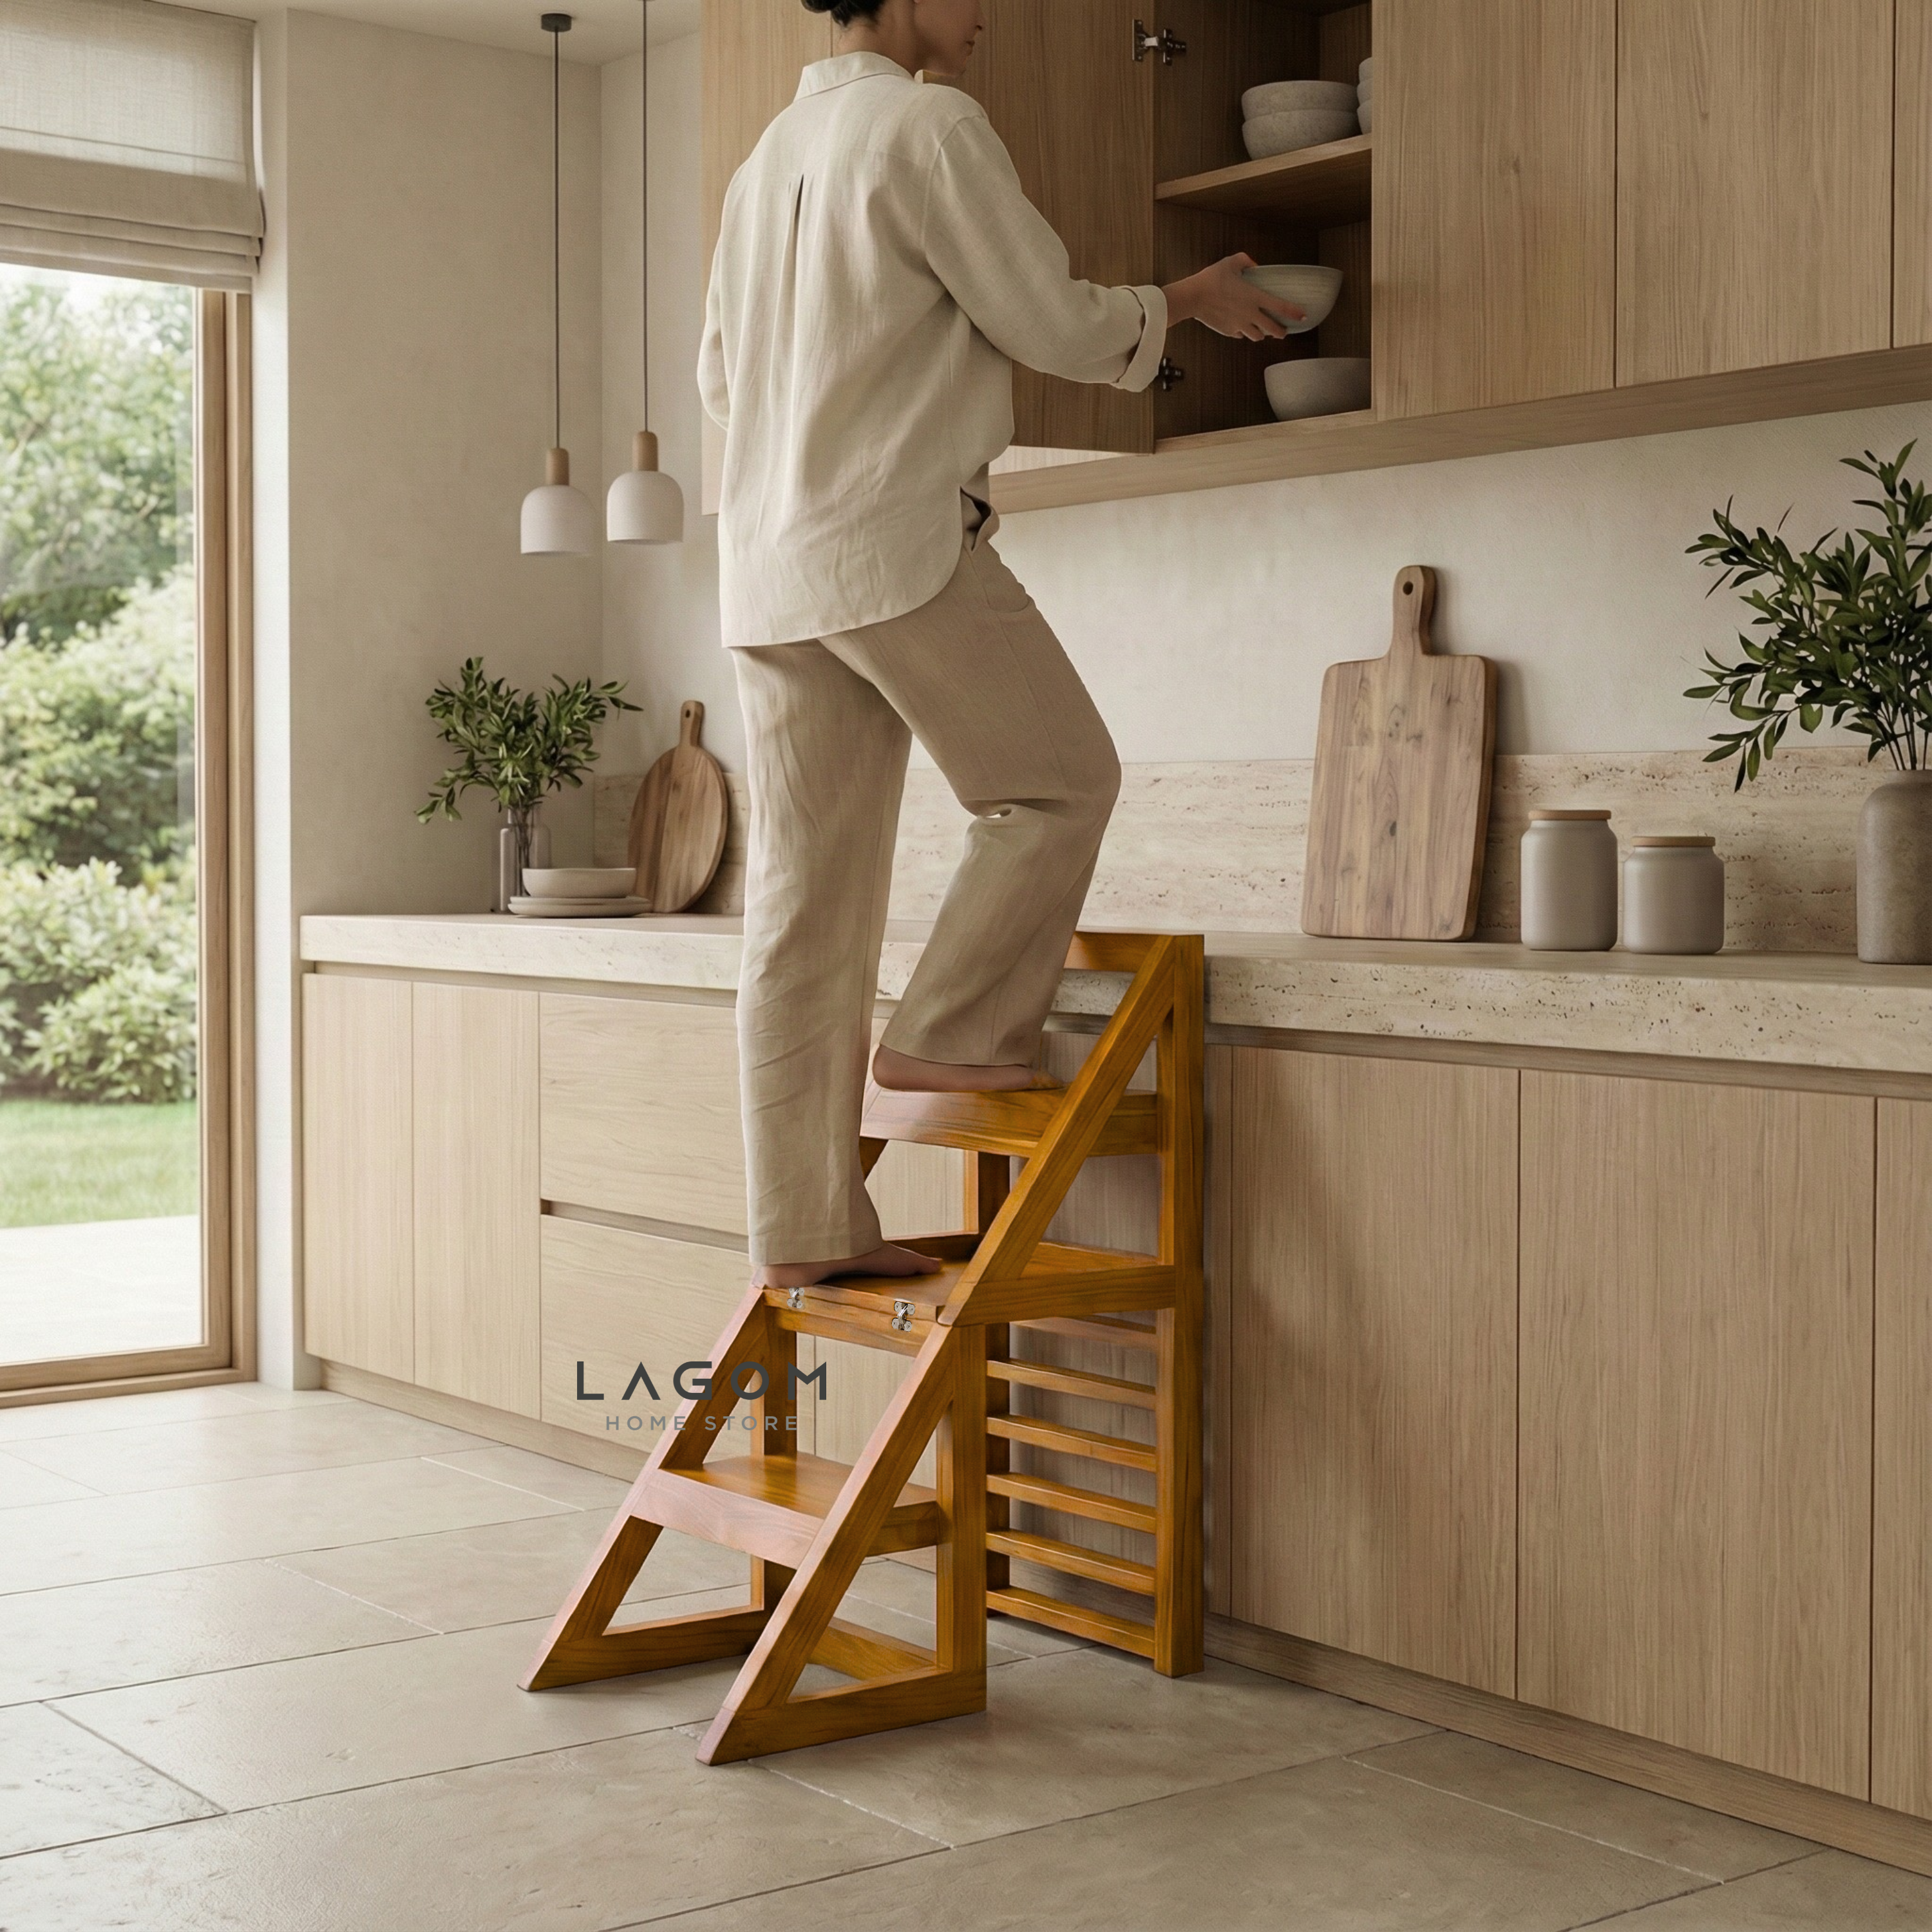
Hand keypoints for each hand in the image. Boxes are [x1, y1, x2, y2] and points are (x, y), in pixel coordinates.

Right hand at [1162, 252, 1302, 339]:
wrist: (1193, 297)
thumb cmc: (1211, 278)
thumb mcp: (1230, 262)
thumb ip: (1246, 260)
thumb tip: (1253, 264)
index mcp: (1255, 297)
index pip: (1281, 307)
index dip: (1294, 312)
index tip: (1303, 316)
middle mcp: (1250, 314)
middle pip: (1272, 329)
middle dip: (1280, 332)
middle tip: (1283, 331)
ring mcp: (1240, 325)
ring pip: (1257, 336)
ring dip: (1262, 334)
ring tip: (1262, 331)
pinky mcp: (1228, 331)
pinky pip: (1241, 335)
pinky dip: (1244, 333)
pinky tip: (1242, 328)